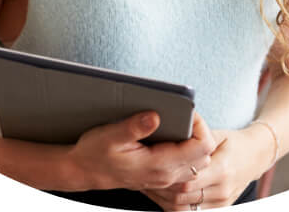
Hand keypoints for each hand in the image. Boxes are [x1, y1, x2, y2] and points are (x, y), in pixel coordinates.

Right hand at [68, 111, 216, 191]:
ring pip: (198, 163)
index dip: (200, 125)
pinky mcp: (160, 176)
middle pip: (205, 155)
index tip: (187, 110)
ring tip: (180, 123)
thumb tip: (155, 116)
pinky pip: (186, 167)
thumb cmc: (95, 153)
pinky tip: (172, 137)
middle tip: (184, 114)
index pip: (202, 147)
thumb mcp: (111, 136)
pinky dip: (187, 152)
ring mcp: (164, 178)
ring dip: (195, 142)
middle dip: (200, 132)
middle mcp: (166, 175)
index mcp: (159, 165)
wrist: (83, 171)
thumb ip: (134, 127)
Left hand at [141, 122, 270, 209]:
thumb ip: (196, 138)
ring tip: (149, 185)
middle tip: (144, 176)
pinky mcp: (219, 208)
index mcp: (221, 168)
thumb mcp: (217, 135)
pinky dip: (176, 204)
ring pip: (184, 207)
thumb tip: (174, 128)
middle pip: (183, 194)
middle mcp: (221, 188)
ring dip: (165, 198)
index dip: (167, 174)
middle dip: (162, 187)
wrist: (256, 156)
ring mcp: (221, 201)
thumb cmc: (233, 141)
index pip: (188, 177)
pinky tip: (164, 193)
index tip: (151, 165)